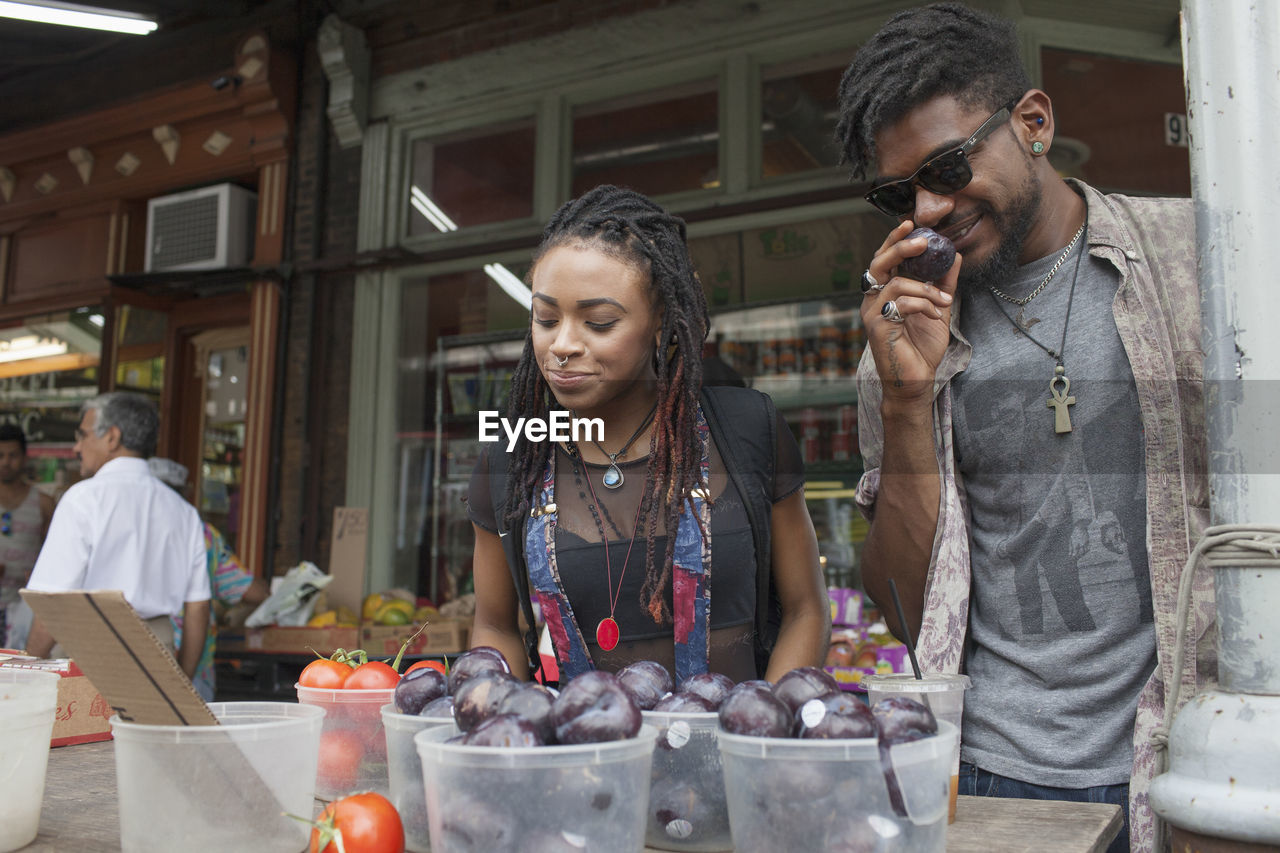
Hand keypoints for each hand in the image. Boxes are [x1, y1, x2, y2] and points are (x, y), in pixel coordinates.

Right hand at [860, 221, 960, 403]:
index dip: (894, 240)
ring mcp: (872, 313)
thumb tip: (954, 255)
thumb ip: (943, 282)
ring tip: (945, 300)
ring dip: (926, 288)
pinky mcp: (877, 327)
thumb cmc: (923, 347)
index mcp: (884, 293)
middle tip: (922, 241)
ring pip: (896, 283)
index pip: (884, 259)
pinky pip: (901, 303)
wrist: (918, 379)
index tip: (911, 224)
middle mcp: (873, 300)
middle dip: (900, 247)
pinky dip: (924, 304)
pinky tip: (936, 314)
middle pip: (879, 263)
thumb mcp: (938, 308)